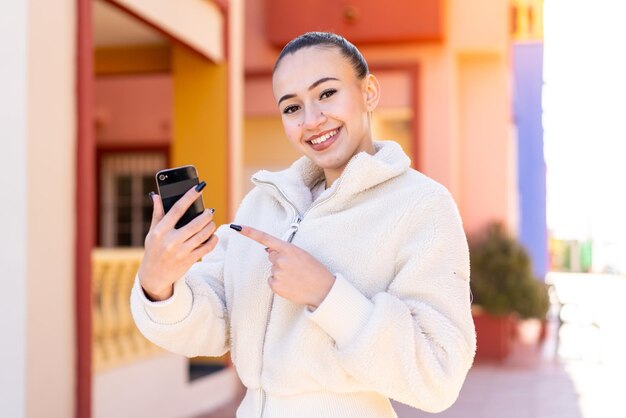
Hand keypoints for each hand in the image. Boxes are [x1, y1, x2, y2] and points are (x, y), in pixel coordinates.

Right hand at [138, 184, 218, 300]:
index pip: (177, 209)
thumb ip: (157, 214)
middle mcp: (170, 241)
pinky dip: (213, 240)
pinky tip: (213, 236)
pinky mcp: (189, 261)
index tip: (199, 187)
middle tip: (209, 211)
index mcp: (160, 231)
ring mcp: (180, 252)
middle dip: (206, 215)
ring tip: (211, 222)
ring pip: (203, 234)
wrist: (154, 276)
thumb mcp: (152, 233)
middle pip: (195, 223)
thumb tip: (156, 196)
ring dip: (211, 226)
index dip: (189, 196)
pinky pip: (207, 247)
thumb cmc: (153, 250)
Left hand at [232, 225, 334, 308]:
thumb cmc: (315, 270)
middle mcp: (280, 259)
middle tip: (295, 268)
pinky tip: (291, 285)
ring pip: (272, 269)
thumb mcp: (302, 254)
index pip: (265, 238)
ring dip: (281, 273)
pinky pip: (271, 281)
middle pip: (271, 256)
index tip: (236, 226)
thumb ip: (285, 250)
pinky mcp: (274, 285)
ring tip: (296, 277)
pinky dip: (279, 283)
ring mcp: (277, 273)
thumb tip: (268, 251)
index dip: (249, 232)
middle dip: (280, 260)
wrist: (323, 290)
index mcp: (288, 248)